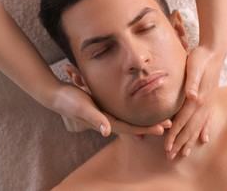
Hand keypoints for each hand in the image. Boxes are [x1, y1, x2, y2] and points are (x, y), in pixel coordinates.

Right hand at [52, 82, 171, 136]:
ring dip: (145, 120)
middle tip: (170, 124)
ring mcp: (106, 115)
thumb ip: (95, 119)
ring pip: (130, 120)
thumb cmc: (69, 99)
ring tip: (160, 118)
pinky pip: (123, 113)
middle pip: (133, 126)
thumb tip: (107, 131)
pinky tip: (141, 110)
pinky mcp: (104, 107)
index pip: (130, 128)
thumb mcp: (82, 107)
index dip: (147, 128)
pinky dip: (135, 113)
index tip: (164, 128)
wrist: (56, 94)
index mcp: (105, 121)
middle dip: (151, 125)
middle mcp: (107, 120)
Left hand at [164, 45, 223, 159]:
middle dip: (180, 143)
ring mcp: (208, 103)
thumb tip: (192, 96)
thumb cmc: (200, 58)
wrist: (215, 51)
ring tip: (185, 153)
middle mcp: (204, 104)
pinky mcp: (210, 100)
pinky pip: (207, 120)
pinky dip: (205, 130)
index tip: (167, 146)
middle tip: (171, 156)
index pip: (183, 120)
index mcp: (197, 98)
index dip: (174, 134)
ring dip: (191, 140)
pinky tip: (204, 139)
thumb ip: (193, 82)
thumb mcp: (194, 66)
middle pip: (190, 128)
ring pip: (198, 127)